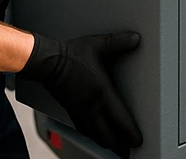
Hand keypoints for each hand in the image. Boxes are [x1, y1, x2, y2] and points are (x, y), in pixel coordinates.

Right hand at [17, 32, 142, 154]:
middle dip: (120, 146)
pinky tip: (94, 136)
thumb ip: (117, 42)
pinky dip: (92, 136)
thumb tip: (135, 39)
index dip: (131, 134)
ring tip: (114, 149)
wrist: (48, 62)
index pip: (121, 121)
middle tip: (128, 153)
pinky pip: (84, 129)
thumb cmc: (70, 55)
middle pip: (109, 135)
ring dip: (107, 143)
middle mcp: (93, 106)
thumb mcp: (97, 45)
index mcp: (103, 93)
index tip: (138, 142)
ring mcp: (81, 110)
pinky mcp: (71, 110)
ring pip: (96, 134)